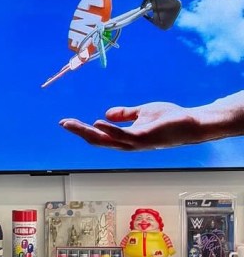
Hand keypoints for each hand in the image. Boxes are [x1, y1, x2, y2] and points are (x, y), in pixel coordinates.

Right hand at [59, 101, 203, 149]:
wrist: (193, 123)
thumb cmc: (171, 119)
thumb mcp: (142, 113)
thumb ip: (125, 114)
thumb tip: (105, 113)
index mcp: (125, 138)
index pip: (98, 135)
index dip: (81, 129)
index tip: (66, 121)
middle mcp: (127, 143)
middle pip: (97, 140)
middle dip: (78, 131)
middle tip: (62, 123)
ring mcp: (135, 142)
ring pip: (105, 140)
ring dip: (86, 132)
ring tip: (71, 123)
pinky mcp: (144, 138)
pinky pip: (123, 135)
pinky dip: (110, 129)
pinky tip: (97, 122)